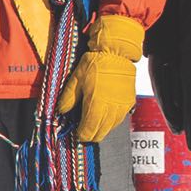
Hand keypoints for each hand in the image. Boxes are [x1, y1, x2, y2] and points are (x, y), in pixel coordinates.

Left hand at [56, 14, 141, 144]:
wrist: (116, 54)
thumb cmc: (95, 65)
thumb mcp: (75, 80)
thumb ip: (68, 99)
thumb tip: (61, 112)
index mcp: (96, 105)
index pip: (88, 131)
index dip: (80, 135)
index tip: (75, 134)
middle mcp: (111, 110)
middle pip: (100, 133)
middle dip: (90, 135)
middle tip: (82, 132)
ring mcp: (122, 108)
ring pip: (110, 128)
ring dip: (100, 130)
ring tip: (92, 125)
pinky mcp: (129, 103)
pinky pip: (119, 120)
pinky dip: (110, 123)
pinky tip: (103, 117)